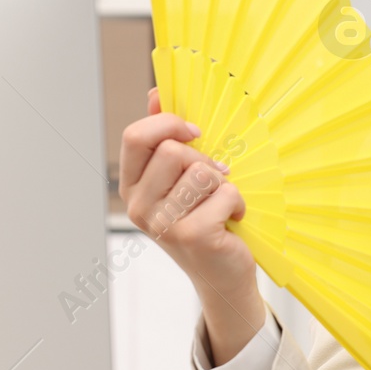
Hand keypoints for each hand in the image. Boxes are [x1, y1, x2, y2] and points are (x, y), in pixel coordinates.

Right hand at [120, 87, 264, 359]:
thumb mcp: (181, 180)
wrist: (222, 277)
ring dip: (222, 182)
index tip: (196, 131)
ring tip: (222, 202)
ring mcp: (163, 224)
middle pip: (172, 149)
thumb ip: (166, 138)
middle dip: (204, 158)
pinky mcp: (192, 235)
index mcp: (132, 187)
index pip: (135, 136)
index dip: (169, 122)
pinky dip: (238, 202)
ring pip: (200, 170)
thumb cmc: (205, 222)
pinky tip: (233, 219)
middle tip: (215, 180)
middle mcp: (139, 206)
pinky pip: (225, 193)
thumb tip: (156, 93)